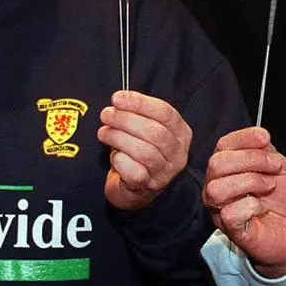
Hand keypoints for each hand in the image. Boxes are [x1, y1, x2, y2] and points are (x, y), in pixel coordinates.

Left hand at [98, 90, 192, 210]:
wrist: (134, 186)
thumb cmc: (138, 150)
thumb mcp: (145, 128)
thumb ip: (137, 113)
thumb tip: (119, 100)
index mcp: (181, 133)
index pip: (165, 113)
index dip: (140, 103)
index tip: (117, 98)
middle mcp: (178, 153)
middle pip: (155, 132)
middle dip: (126, 120)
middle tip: (106, 114)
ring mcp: (165, 172)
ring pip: (145, 152)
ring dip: (119, 138)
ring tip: (103, 133)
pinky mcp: (149, 187)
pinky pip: (135, 172)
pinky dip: (120, 161)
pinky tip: (114, 155)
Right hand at [203, 127, 285, 277]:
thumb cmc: (280, 199)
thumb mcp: (279, 167)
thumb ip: (267, 150)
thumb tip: (260, 137)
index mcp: (227, 168)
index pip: (223, 145)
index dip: (244, 138)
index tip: (265, 139)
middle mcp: (216, 186)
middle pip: (216, 164)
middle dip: (250, 159)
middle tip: (274, 167)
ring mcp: (219, 209)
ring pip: (217, 188)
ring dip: (250, 182)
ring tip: (269, 186)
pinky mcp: (230, 230)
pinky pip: (229, 213)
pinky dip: (251, 206)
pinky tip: (262, 207)